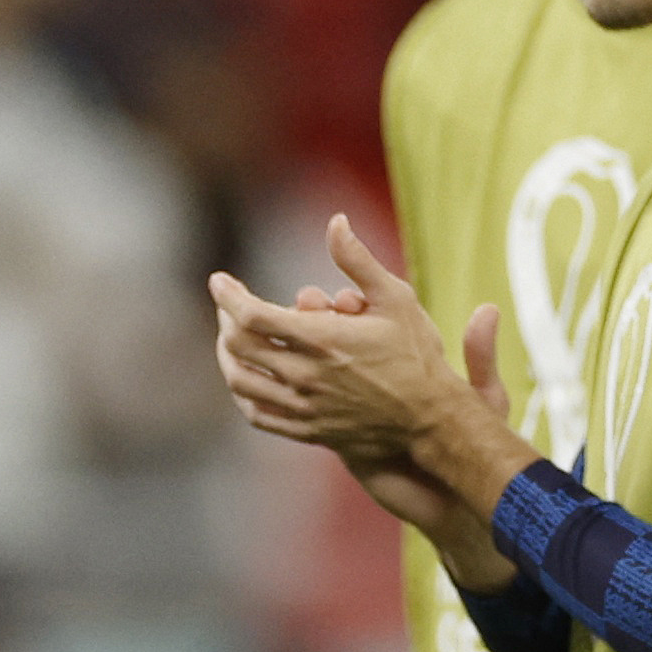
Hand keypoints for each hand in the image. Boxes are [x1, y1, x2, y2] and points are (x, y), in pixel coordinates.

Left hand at [211, 214, 520, 485]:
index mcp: (323, 339)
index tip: (220, 280)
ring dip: (228, 355)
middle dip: (226, 318)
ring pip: (240, 380)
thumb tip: (335, 222)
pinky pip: (257, 413)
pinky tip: (248, 378)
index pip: (252, 315)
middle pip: (238, 345)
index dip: (228, 295)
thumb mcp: (396, 298)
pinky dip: (242, 393)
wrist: (431, 419)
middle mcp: (306, 374)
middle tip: (229, 306)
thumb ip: (358, 261)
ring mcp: (303, 405)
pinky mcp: (307, 429)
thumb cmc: (417, 355)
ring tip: (232, 339)